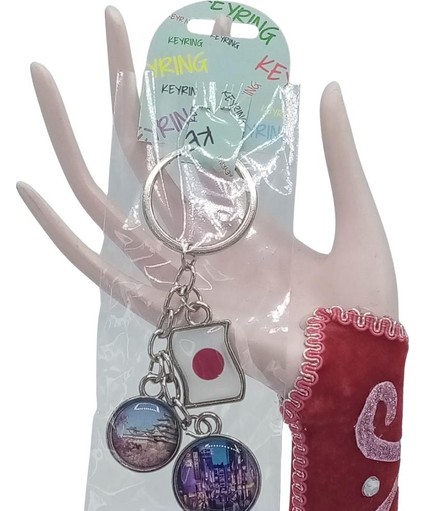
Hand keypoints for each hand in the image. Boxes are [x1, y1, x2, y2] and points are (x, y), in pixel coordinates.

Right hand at [16, 6, 397, 395]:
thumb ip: (339, 156)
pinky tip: (33, 191)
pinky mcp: (171, 312)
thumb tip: (330, 87)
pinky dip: (65, 238)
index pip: (191, 145)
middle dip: (118, 92)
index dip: (168, 95)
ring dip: (71, 142)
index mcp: (240, 219)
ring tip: (42, 79)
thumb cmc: (365, 304)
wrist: (360, 369)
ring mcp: (181, 273)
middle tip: (104, 23)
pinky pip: (104, 272)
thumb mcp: (358, 217)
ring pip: (108, 201)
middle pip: (142, 157)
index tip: (153, 42)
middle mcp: (201, 241)